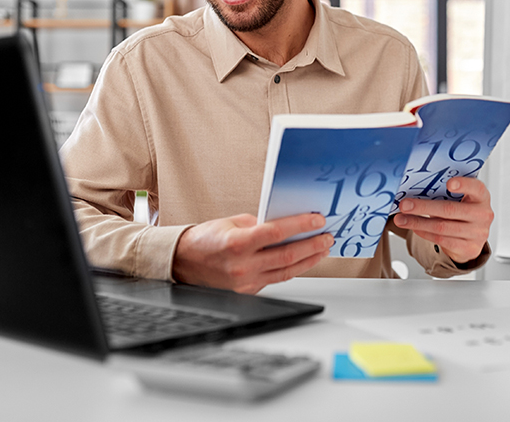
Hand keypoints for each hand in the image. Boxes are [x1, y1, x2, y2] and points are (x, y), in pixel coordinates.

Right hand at [172, 213, 333, 293]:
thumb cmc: (204, 240)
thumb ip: (259, 223)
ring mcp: (245, 282)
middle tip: (327, 237)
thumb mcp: (231, 222)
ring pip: (286, 272)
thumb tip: (285, 223)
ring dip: (308, 260)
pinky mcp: (248, 291)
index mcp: (237, 243)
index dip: (301, 225)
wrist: (182, 262)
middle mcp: (242, 265)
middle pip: (287, 255)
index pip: (277, 232)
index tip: (317, 219)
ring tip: (322, 249)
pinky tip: (303, 260)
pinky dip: (292, 269)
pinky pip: (275, 279)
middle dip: (312, 245)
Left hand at [392, 177, 492, 264]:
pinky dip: (424, 233)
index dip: (463, 185)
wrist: (472, 237)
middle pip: (449, 209)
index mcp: (481, 197)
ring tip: (402, 219)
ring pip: (442, 227)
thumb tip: (416, 190)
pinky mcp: (469, 248)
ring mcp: (478, 233)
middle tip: (405, 205)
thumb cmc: (462, 211)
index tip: (449, 183)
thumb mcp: (461, 199)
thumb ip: (446, 193)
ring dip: (417, 223)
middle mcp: (483, 215)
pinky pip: (441, 240)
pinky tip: (414, 228)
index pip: (476, 188)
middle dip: (423, 207)